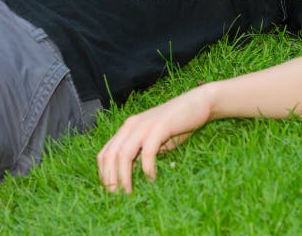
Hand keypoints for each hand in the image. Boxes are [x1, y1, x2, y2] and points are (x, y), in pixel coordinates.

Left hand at [97, 88, 211, 192]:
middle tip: (116, 197)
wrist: (197, 104)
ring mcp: (144, 125)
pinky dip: (147, 168)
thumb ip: (141, 153)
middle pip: (110, 155)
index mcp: (127, 128)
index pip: (105, 153)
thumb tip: (130, 175)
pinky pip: (148, 151)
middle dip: (110, 178)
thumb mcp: (154, 140)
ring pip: (123, 154)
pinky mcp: (160, 126)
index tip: (111, 191)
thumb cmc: (177, 125)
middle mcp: (131, 125)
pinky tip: (152, 179)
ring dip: (124, 177)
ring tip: (129, 193)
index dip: (104, 174)